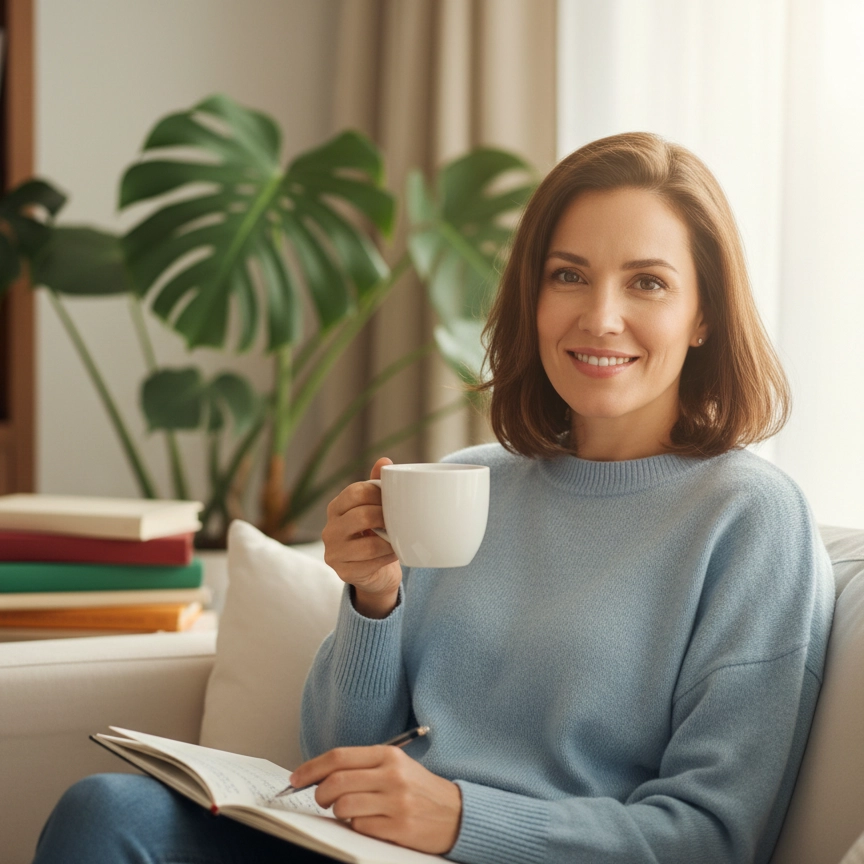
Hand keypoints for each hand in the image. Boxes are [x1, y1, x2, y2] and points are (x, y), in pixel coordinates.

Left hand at [291, 745, 461, 854]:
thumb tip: (320, 775)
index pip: (339, 757)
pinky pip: (359, 827)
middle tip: (320, 799)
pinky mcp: (398, 827)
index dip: (311, 768)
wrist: (456, 813)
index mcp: (388, 755)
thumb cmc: (418, 789)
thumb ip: (362, 767)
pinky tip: (369, 823)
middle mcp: (391, 775)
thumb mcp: (396, 767)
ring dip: (338, 812)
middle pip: (335, 782)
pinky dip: (357, 827)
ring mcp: (395, 802)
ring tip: (350, 812)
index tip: (296, 778)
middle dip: (319, 793)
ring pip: (343, 807)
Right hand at [322, 457, 401, 617]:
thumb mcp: (375, 508)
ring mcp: (334, 553)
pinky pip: (372, 563)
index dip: (378, 493)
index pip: (355, 492)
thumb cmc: (375, 534)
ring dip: (390, 541)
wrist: (375, 572)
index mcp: (336, 508)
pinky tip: (395, 553)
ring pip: (368, 544)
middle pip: (361, 516)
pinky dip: (388, 557)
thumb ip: (378, 485)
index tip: (393, 499)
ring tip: (399, 538)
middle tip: (400, 520)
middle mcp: (329, 529)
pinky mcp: (344, 573)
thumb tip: (385, 461)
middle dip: (386, 517)